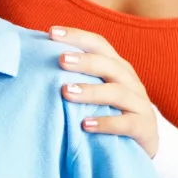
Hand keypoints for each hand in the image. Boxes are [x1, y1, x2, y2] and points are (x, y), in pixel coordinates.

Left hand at [50, 26, 157, 157]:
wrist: (141, 145)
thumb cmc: (107, 112)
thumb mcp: (93, 91)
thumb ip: (73, 76)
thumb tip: (33, 62)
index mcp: (116, 67)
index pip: (98, 44)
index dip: (77, 36)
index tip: (51, 33)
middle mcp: (130, 81)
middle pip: (109, 65)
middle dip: (85, 61)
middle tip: (60, 60)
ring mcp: (140, 105)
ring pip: (117, 93)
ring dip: (91, 91)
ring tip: (65, 92)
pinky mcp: (144, 128)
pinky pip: (126, 124)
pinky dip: (106, 123)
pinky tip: (84, 125)